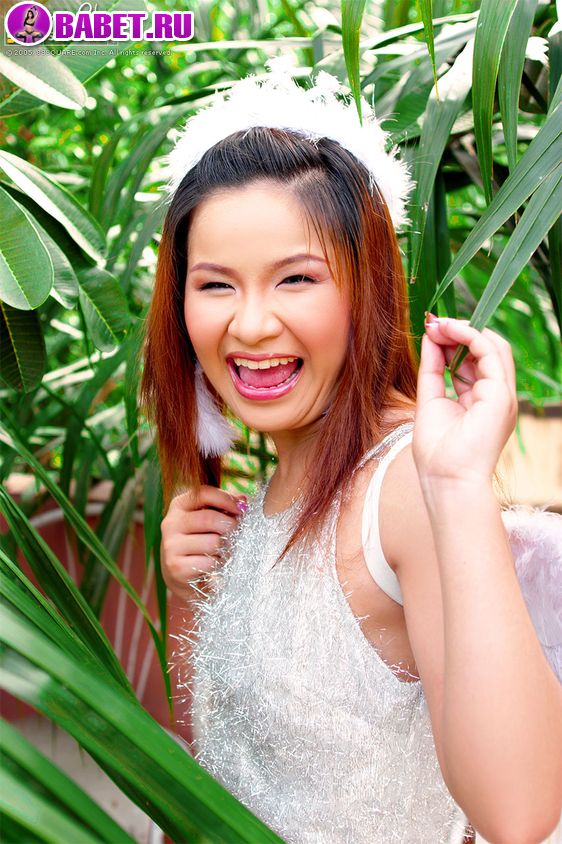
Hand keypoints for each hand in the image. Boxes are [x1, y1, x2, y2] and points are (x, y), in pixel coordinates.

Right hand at [161, 485, 245, 599]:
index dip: (227, 499)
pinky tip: (215, 563)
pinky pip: (209, 562)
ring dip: (226, 548)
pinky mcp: (176, 566)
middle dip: (230, 526)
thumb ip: (224, 507)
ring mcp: (171, 545)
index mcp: (179, 505)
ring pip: (213, 542)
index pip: (204, 493)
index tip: (242, 508)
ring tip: (225, 549)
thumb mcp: (209, 520)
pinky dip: (218, 563)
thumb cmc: (199, 540)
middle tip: (238, 533)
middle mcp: (171, 522)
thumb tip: (243, 500)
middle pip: (210, 518)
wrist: (180, 573)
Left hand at [413, 316, 516, 485]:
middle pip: (486, 350)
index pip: (475, 359)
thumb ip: (433, 368)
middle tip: (434, 323)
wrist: (446, 480)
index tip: (432, 329)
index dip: (455, 340)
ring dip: (464, 329)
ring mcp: (502, 395)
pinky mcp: (501, 395)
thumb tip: (431, 337)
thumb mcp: (430, 399)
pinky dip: (470, 336)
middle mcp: (496, 396)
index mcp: (481, 400)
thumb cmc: (437, 453)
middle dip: (460, 331)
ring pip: (493, 346)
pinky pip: (491, 352)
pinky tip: (449, 330)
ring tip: (439, 324)